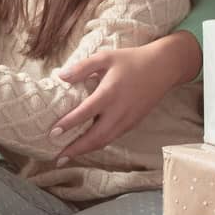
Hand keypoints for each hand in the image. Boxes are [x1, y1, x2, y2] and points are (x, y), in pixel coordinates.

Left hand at [50, 33, 199, 158]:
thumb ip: (82, 67)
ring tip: (68, 156)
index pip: (85, 112)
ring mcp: (127, 120)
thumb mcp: (105, 57)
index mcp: (110, 93)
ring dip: (86, 151)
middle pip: (96, 137)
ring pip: (105, 141)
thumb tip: (61, 76)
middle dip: (76, 149)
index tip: (52, 133)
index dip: (68, 124)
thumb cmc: (131, 60)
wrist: (162, 68)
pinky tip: (87, 145)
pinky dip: (98, 144)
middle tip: (57, 157)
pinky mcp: (132, 123)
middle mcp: (119, 111)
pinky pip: (113, 137)